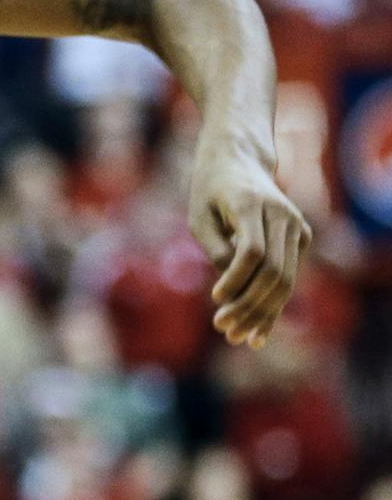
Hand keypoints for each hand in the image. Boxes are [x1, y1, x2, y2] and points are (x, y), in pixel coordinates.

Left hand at [188, 141, 310, 348]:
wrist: (240, 161)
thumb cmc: (209, 190)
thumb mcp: (198, 215)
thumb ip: (214, 248)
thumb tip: (230, 285)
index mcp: (251, 203)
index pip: (251, 250)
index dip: (235, 279)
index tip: (215, 300)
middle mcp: (282, 214)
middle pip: (273, 270)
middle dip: (250, 305)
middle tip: (225, 331)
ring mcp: (296, 225)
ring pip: (286, 278)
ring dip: (264, 313)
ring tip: (240, 338)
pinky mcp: (301, 237)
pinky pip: (288, 277)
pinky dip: (274, 304)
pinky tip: (259, 331)